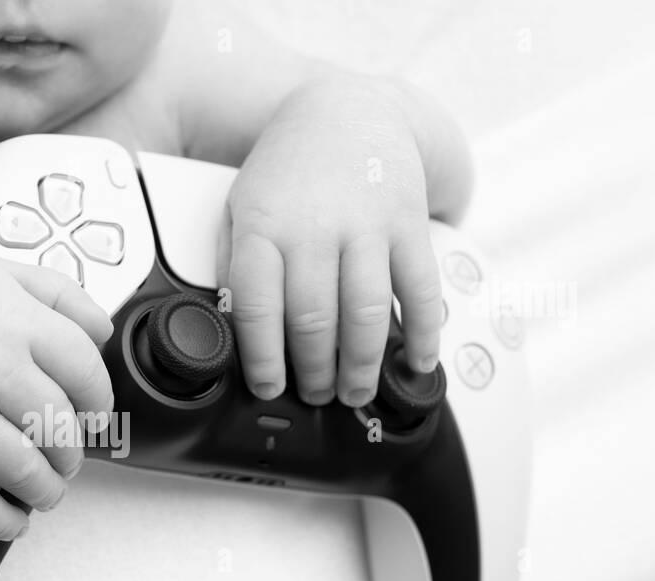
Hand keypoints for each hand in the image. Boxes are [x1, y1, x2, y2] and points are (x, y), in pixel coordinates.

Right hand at [0, 255, 113, 539]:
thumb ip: (57, 293)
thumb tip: (102, 331)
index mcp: (12, 318)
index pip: (84, 369)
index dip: (98, 401)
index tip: (93, 416)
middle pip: (60, 427)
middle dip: (72, 453)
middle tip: (66, 458)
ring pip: (26, 472)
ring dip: (48, 491)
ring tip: (46, 490)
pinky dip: (4, 522)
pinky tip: (14, 520)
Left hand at [221, 76, 444, 405]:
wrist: (348, 111)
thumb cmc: (287, 171)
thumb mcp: (238, 206)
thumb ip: (230, 264)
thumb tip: (231, 326)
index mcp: (264, 225)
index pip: (259, 307)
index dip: (264, 359)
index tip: (269, 388)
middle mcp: (315, 226)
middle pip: (315, 320)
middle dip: (315, 372)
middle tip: (315, 396)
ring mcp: (367, 224)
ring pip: (367, 313)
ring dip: (362, 365)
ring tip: (354, 392)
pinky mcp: (409, 223)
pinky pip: (421, 288)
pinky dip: (423, 333)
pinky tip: (416, 363)